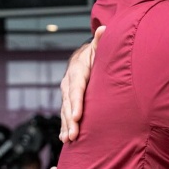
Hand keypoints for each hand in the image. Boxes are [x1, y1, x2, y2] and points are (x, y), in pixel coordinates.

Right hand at [59, 25, 104, 141]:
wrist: (84, 56)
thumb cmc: (96, 53)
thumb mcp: (99, 47)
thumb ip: (101, 41)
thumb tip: (104, 29)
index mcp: (78, 72)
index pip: (76, 89)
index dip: (76, 103)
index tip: (77, 116)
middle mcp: (69, 83)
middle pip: (69, 104)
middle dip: (70, 120)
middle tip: (73, 135)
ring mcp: (67, 93)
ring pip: (65, 111)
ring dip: (66, 126)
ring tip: (68, 140)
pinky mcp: (68, 100)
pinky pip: (66, 114)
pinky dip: (65, 126)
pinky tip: (65, 139)